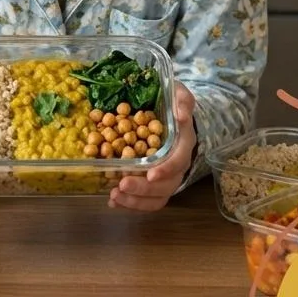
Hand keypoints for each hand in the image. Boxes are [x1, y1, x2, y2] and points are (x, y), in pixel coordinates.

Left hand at [109, 84, 196, 211]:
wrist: (171, 116)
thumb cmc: (171, 104)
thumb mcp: (178, 94)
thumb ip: (182, 100)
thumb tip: (181, 115)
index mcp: (184, 143)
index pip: (180, 160)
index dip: (167, 169)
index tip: (151, 174)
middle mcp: (178, 164)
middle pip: (167, 185)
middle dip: (144, 189)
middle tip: (121, 185)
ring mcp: (167, 176)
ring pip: (157, 198)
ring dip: (135, 201)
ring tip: (114, 196)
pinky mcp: (155, 184)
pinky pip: (147, 200)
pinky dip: (130, 203)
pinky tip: (113, 201)